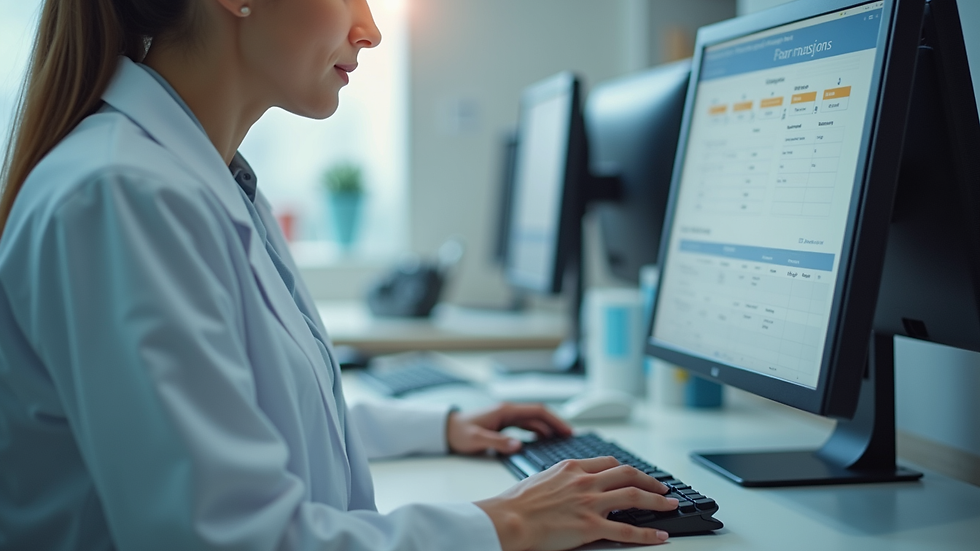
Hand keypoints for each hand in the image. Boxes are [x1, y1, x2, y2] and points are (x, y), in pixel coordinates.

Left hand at [446, 403, 571, 454]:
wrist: (445, 430)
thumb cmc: (459, 433)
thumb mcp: (477, 440)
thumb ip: (498, 443)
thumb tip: (519, 445)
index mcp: (505, 411)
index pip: (537, 411)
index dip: (554, 420)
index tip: (566, 430)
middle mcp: (508, 411)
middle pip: (538, 415)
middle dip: (555, 423)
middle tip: (570, 436)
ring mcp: (506, 417)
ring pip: (533, 420)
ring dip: (547, 428)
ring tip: (561, 440)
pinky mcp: (503, 424)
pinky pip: (525, 426)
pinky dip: (537, 431)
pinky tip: (543, 441)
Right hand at [476, 456, 676, 550]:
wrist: (507, 519)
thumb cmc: (516, 503)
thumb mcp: (540, 478)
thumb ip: (561, 478)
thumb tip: (566, 483)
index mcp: (572, 468)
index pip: (609, 463)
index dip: (627, 469)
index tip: (636, 475)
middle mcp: (585, 481)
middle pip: (628, 474)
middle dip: (650, 481)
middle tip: (662, 487)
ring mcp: (590, 503)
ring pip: (634, 496)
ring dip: (657, 501)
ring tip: (670, 505)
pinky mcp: (590, 527)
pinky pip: (626, 529)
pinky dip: (647, 534)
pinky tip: (659, 536)